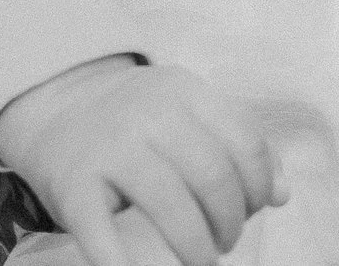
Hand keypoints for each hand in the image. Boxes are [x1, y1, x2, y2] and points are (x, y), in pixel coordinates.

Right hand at [0, 56, 289, 265]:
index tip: (252, 209)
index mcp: (185, 90)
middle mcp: (148, 112)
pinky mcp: (73, 184)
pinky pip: (101, 231)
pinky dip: (121, 263)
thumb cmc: (140, 120)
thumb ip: (237, 143)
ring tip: (200, 258)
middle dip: (229, 221)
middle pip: (212, 175)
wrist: (57, 103)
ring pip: (169, 205)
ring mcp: (108, 147)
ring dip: (195, 246)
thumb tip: (282, 195)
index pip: (244, 142)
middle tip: (224, 242)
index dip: (258, 187)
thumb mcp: (189, 112)